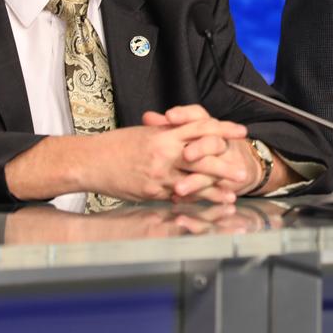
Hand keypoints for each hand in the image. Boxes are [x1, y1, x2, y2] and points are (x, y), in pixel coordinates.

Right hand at [4, 112, 251, 203]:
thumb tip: (190, 132)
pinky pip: (175, 196)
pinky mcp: (151, 191)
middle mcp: (165, 153)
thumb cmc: (117, 145)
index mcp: (165, 134)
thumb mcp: (146, 132)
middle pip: (203, 158)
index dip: (223, 129)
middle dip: (225, 166)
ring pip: (192, 182)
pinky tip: (204, 205)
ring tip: (231, 196)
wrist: (90, 161)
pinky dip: (191, 200)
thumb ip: (170, 133)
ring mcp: (159, 174)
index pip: (202, 127)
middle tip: (242, 173)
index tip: (240, 132)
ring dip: (214, 191)